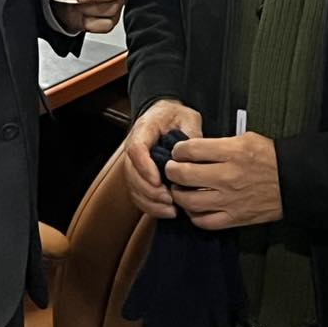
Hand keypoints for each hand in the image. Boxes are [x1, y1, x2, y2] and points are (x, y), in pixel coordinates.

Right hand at [122, 99, 202, 218]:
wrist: (166, 115)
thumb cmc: (176, 116)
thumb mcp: (188, 117)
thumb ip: (191, 133)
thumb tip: (195, 156)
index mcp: (144, 129)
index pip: (136, 149)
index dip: (144, 167)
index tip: (158, 180)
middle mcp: (134, 146)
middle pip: (132, 173)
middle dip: (149, 190)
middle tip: (169, 199)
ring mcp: (134, 162)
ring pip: (133, 187)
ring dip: (150, 202)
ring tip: (171, 209)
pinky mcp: (139, 175)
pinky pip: (138, 194)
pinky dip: (150, 206)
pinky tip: (167, 211)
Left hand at [166, 133, 282, 229]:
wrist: (292, 181)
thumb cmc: (269, 157)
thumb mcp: (246, 138)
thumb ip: (219, 144)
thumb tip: (195, 149)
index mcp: (231, 152)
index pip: (190, 149)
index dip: (178, 150)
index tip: (178, 152)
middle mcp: (227, 176)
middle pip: (184, 174)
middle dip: (171, 171)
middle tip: (172, 169)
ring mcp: (229, 199)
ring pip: (189, 201)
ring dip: (179, 194)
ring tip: (180, 189)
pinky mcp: (234, 217)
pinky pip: (204, 221)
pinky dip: (194, 215)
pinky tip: (194, 207)